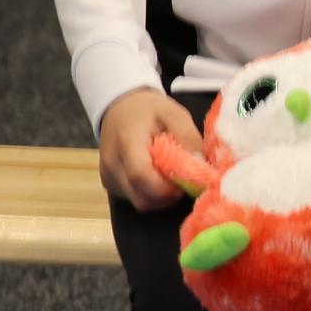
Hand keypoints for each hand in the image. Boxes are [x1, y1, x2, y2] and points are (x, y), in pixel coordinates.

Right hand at [97, 87, 197, 208]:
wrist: (120, 107)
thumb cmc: (149, 110)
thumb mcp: (174, 114)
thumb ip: (188, 137)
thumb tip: (201, 164)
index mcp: (127, 143)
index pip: (141, 176)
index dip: (167, 188)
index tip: (187, 182)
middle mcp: (112, 164)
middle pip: (141, 198)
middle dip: (168, 196)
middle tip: (183, 180)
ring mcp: (108, 176)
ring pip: (139, 202)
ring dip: (160, 197)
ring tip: (171, 175)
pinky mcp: (110, 183)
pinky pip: (134, 198)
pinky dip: (150, 194)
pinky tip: (158, 176)